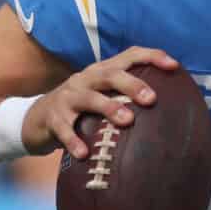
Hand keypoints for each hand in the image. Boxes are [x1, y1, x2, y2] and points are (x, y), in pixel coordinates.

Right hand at [25, 47, 180, 158]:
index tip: (174, 66)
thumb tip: (171, 111)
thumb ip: (127, 99)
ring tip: (127, 121)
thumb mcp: (103, 98)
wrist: (37, 120)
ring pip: (89, 98)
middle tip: (152, 99)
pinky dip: (74, 140)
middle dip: (132, 84)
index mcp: (101, 72)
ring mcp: (67, 97)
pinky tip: (84, 153)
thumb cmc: (82, 111)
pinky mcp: (53, 117)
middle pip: (109, 74)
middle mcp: (85, 80)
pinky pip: (64, 128)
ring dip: (109, 107)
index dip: (151, 57)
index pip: (129, 56)